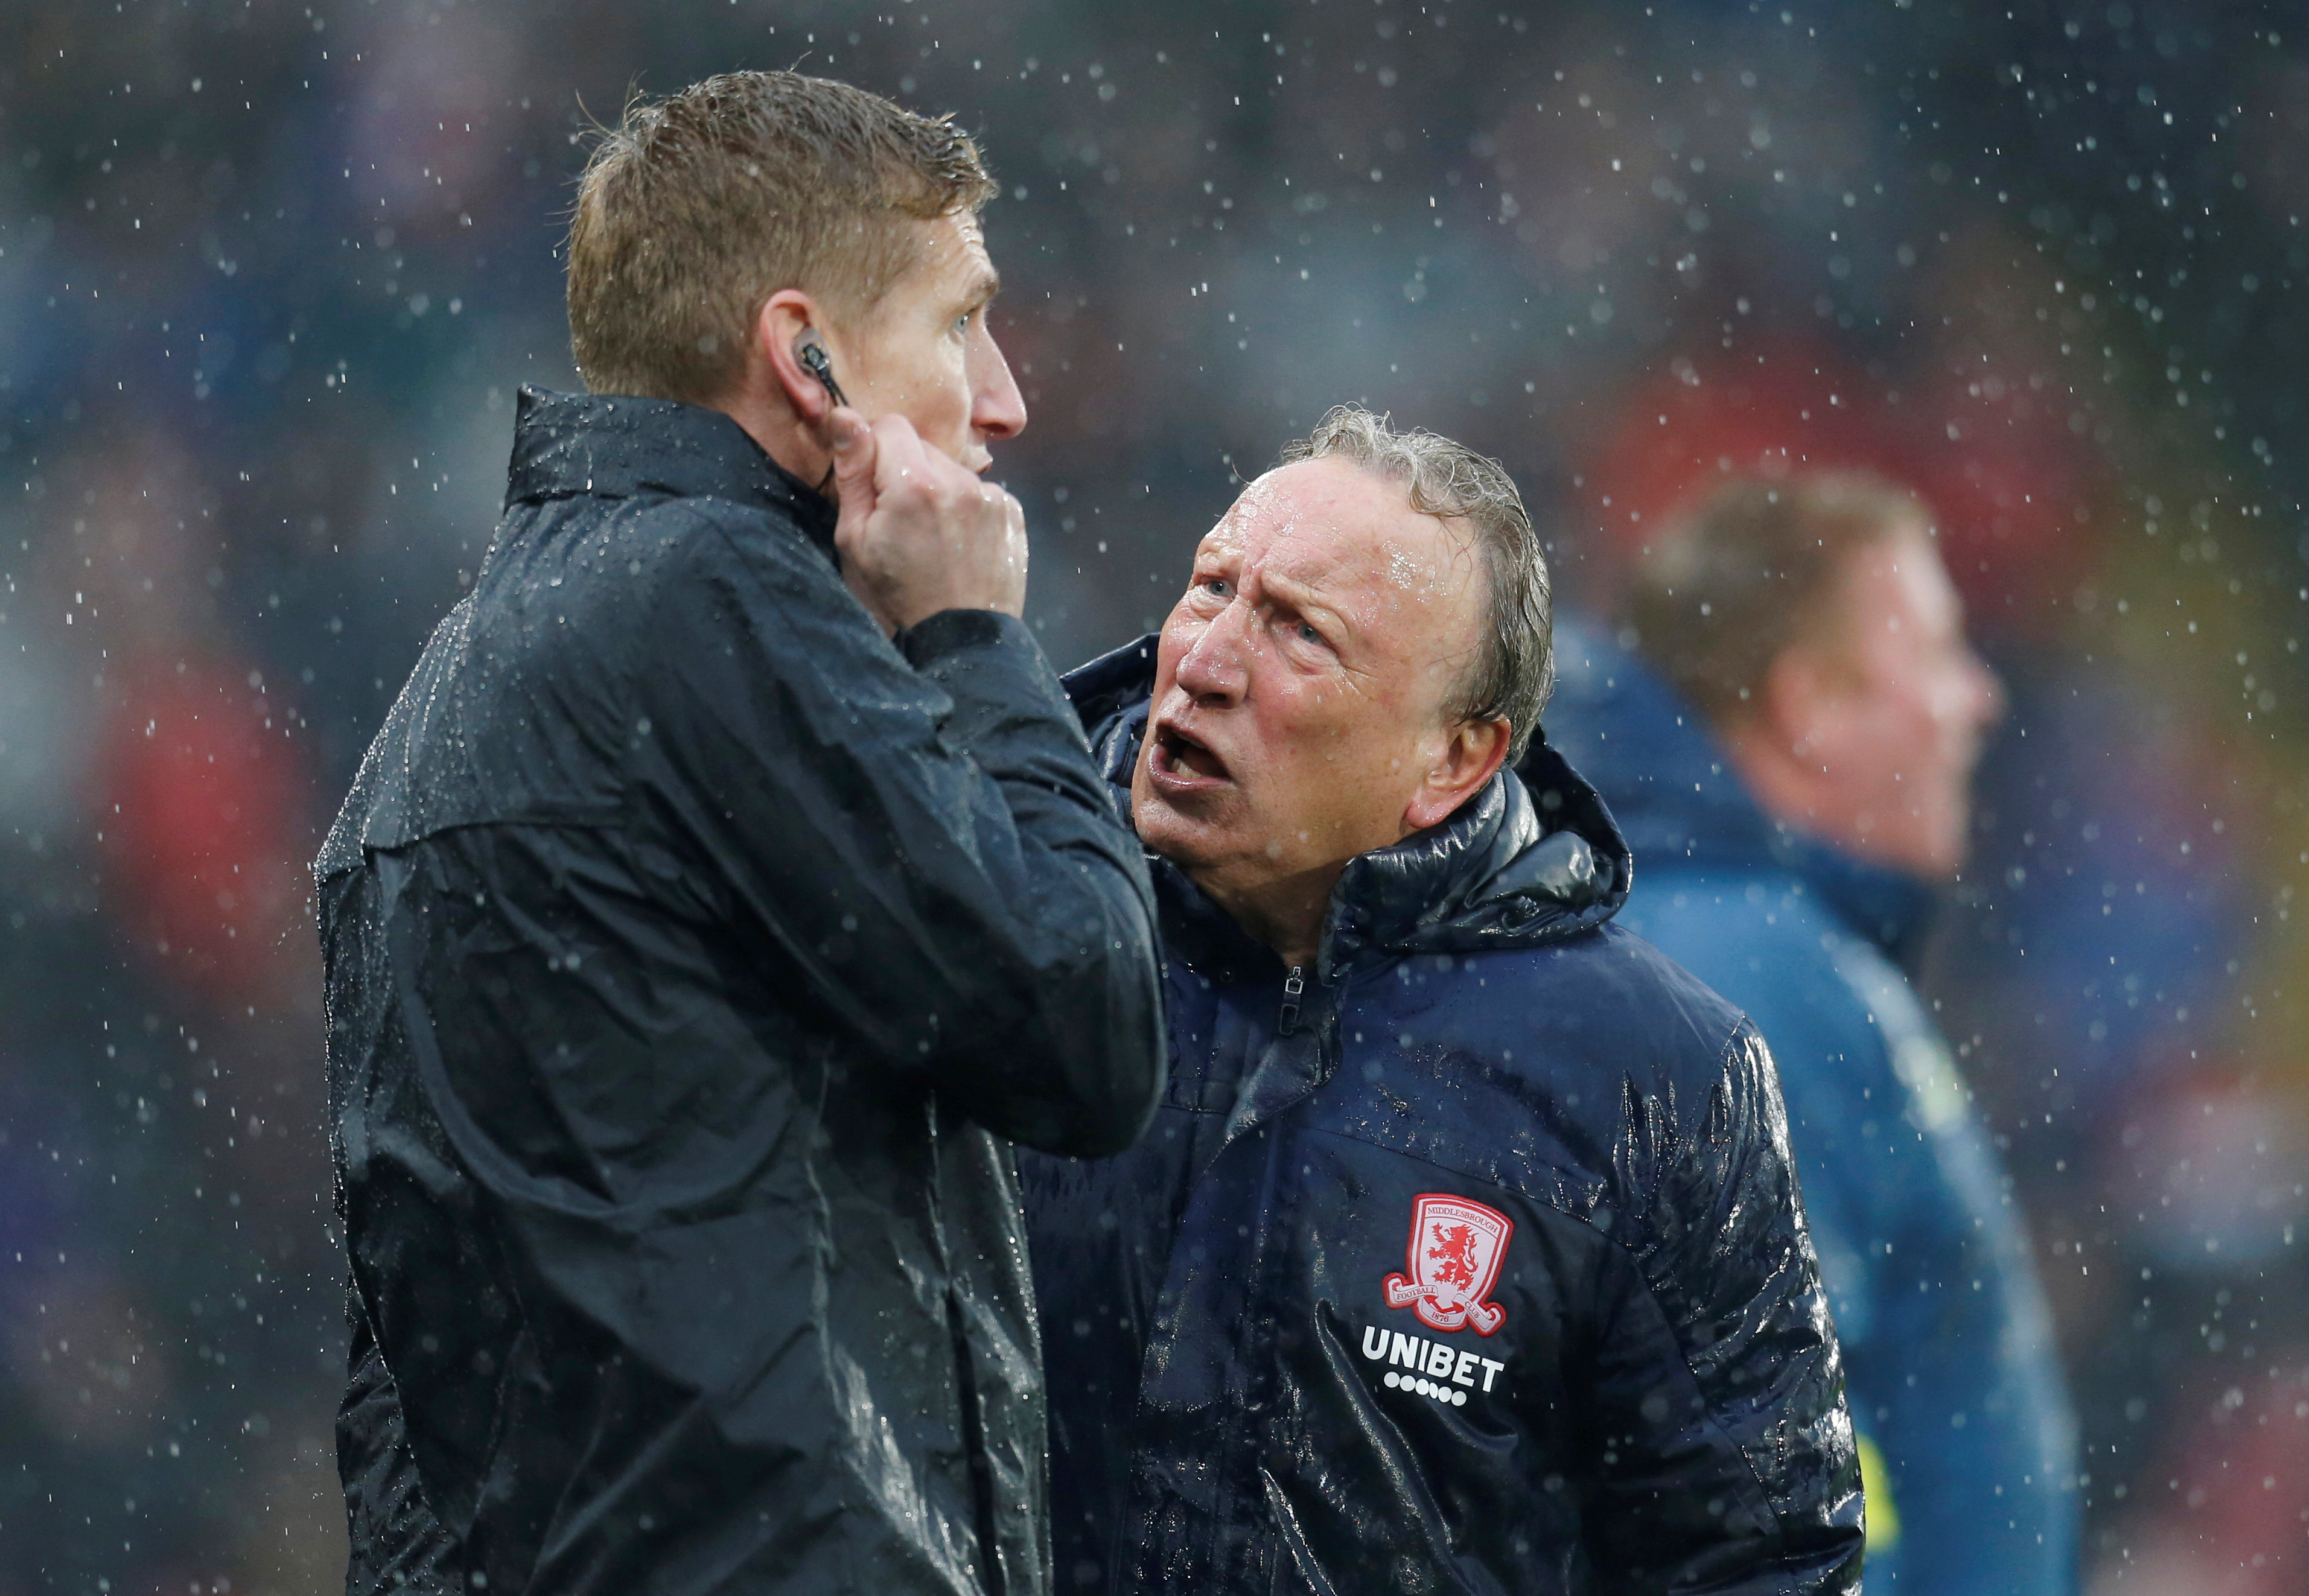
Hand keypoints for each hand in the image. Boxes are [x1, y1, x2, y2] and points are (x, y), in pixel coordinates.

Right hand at [829, 410, 1027, 634]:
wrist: (959, 640)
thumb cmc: (897, 597)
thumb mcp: (855, 540)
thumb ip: (852, 473)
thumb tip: (844, 416)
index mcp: (914, 484)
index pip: (889, 425)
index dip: (874, 449)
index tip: (872, 484)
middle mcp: (960, 480)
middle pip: (921, 446)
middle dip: (905, 471)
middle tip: (900, 519)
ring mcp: (991, 496)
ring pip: (951, 468)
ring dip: (938, 489)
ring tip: (932, 536)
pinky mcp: (1012, 511)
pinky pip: (979, 491)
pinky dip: (966, 507)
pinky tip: (958, 542)